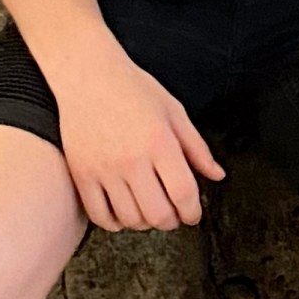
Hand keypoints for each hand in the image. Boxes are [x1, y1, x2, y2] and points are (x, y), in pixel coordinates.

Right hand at [54, 39, 224, 229]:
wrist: (87, 75)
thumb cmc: (132, 89)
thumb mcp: (174, 112)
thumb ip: (197, 148)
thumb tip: (217, 175)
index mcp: (160, 142)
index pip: (183, 193)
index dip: (193, 212)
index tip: (193, 214)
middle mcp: (132, 159)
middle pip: (158, 214)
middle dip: (172, 221)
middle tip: (174, 214)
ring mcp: (104, 169)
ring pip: (130, 219)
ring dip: (145, 223)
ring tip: (150, 211)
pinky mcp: (82, 174)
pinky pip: (100, 216)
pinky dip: (115, 223)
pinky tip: (123, 213)